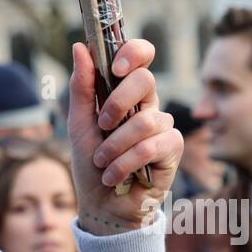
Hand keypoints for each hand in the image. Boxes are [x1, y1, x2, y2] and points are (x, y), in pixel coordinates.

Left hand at [68, 39, 182, 232]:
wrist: (101, 205)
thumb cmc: (91, 163)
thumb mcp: (79, 123)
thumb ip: (82, 86)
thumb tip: (80, 46)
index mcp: (126, 92)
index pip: (141, 56)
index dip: (133, 52)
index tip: (115, 66)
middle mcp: (148, 104)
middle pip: (146, 80)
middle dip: (116, 103)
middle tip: (101, 125)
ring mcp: (162, 126)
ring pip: (144, 121)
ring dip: (114, 145)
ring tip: (102, 162)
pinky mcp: (172, 149)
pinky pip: (151, 146)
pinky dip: (125, 163)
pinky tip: (114, 176)